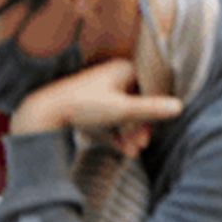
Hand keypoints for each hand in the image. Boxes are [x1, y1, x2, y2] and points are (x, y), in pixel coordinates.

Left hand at [10, 59, 182, 136]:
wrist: (42, 116)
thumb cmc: (82, 107)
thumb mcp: (121, 110)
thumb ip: (151, 109)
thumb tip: (180, 107)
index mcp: (123, 69)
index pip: (151, 85)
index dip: (157, 106)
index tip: (156, 126)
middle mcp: (112, 77)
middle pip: (138, 101)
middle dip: (141, 125)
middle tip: (143, 144)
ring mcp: (99, 92)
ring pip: (124, 113)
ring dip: (130, 133)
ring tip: (133, 152)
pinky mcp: (87, 107)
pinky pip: (109, 120)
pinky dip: (116, 135)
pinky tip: (122, 151)